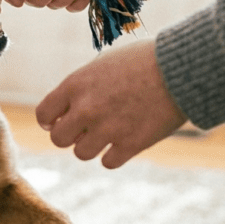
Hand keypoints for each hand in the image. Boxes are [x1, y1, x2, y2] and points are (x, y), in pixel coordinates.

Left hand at [35, 39, 187, 168]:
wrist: (181, 68)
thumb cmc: (142, 61)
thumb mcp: (103, 64)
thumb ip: (81, 87)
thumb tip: (66, 110)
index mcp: (75, 85)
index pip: (44, 115)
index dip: (51, 120)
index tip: (61, 120)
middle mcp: (86, 109)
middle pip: (58, 139)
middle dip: (70, 135)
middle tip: (84, 130)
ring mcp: (108, 128)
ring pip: (81, 153)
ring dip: (92, 145)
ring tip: (108, 132)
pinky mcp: (131, 144)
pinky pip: (107, 162)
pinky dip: (114, 155)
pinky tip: (125, 141)